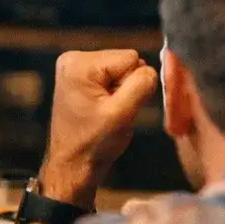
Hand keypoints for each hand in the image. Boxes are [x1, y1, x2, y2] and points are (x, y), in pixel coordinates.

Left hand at [39, 50, 157, 207]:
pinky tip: (101, 110)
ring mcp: (74, 67)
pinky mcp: (79, 77)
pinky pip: (112, 76)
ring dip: (121, 91)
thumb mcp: (122, 114)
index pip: (131, 58)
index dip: (133, 84)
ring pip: (121, 69)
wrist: (73, 165)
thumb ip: (141, 86)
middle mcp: (73, 58)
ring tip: (106, 112)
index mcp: (79, 64)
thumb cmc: (94, 144)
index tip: (118, 107)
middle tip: (112, 112)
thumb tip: (151, 70)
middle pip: (125, 61)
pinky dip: (113, 93)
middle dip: (126, 87)